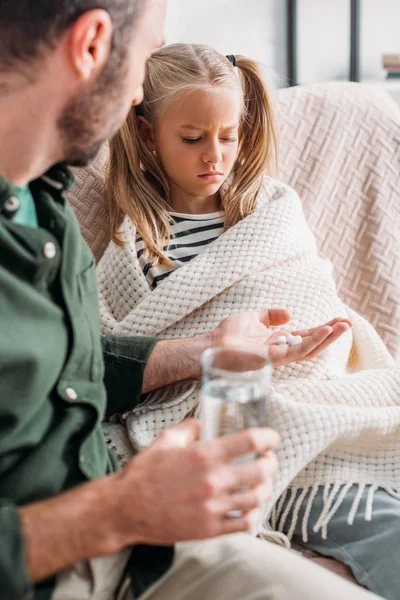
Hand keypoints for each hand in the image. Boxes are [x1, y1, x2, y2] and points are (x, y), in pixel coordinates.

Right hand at [113, 420, 279, 545]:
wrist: (124, 508)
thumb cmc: (143, 473)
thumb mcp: (165, 440)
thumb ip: (190, 428)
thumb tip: (205, 423)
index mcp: (203, 455)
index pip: (249, 441)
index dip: (268, 437)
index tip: (272, 438)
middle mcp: (212, 481)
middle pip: (261, 471)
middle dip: (271, 463)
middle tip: (269, 459)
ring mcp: (212, 508)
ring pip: (257, 498)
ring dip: (265, 487)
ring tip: (262, 482)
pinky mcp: (209, 530)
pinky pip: (244, 523)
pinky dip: (253, 513)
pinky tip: (250, 506)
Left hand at [212, 309, 350, 367]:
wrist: (210, 346)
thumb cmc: (226, 335)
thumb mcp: (252, 318)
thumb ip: (271, 316)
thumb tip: (290, 314)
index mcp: (277, 342)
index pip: (305, 336)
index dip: (322, 328)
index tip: (339, 319)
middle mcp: (280, 351)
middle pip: (312, 343)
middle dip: (331, 333)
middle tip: (348, 323)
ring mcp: (278, 357)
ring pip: (310, 349)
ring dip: (328, 338)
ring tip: (345, 325)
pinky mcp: (273, 360)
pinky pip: (297, 351)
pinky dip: (313, 342)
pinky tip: (326, 331)